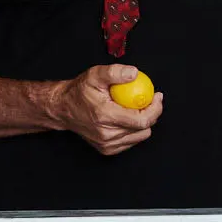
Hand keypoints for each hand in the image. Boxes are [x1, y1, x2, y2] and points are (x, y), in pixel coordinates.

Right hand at [47, 63, 164, 154]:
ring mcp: (107, 144)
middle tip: (150, 99)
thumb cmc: (79, 91)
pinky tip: (128, 118)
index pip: (141, 120)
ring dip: (143, 122)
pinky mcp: (107, 149)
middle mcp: (106, 134)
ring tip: (136, 108)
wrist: (63, 108)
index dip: (155, 109)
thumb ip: (114, 72)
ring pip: (139, 136)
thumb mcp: (95, 75)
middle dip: (152, 113)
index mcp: (105, 116)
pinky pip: (130, 141)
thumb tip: (134, 73)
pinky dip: (133, 130)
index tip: (157, 96)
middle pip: (143, 129)